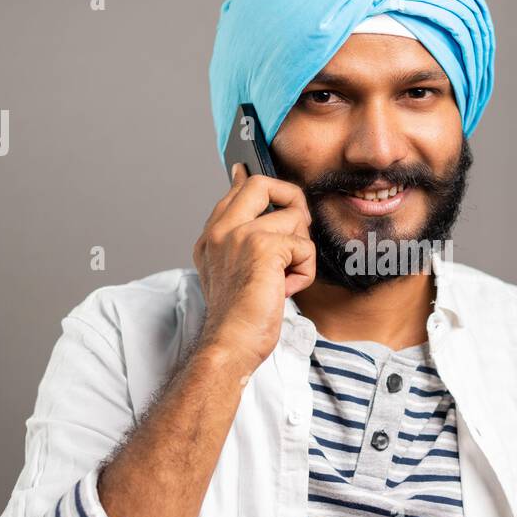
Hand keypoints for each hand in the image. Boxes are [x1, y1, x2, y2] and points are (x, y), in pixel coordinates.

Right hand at [190, 164, 315, 375]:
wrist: (230, 344)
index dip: (253, 181)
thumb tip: (254, 220)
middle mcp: (221, 231)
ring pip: (294, 219)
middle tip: (297, 229)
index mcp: (212, 237)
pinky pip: (304, 247)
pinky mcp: (263, 247)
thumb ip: (241, 244)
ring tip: (284, 278)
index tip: (250, 172)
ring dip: (301, 252)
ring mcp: (240, 235)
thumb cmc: (236, 318)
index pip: (235, 191)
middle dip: (291, 199)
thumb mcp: (231, 274)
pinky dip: (304, 272)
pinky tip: (285, 289)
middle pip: (261, 183)